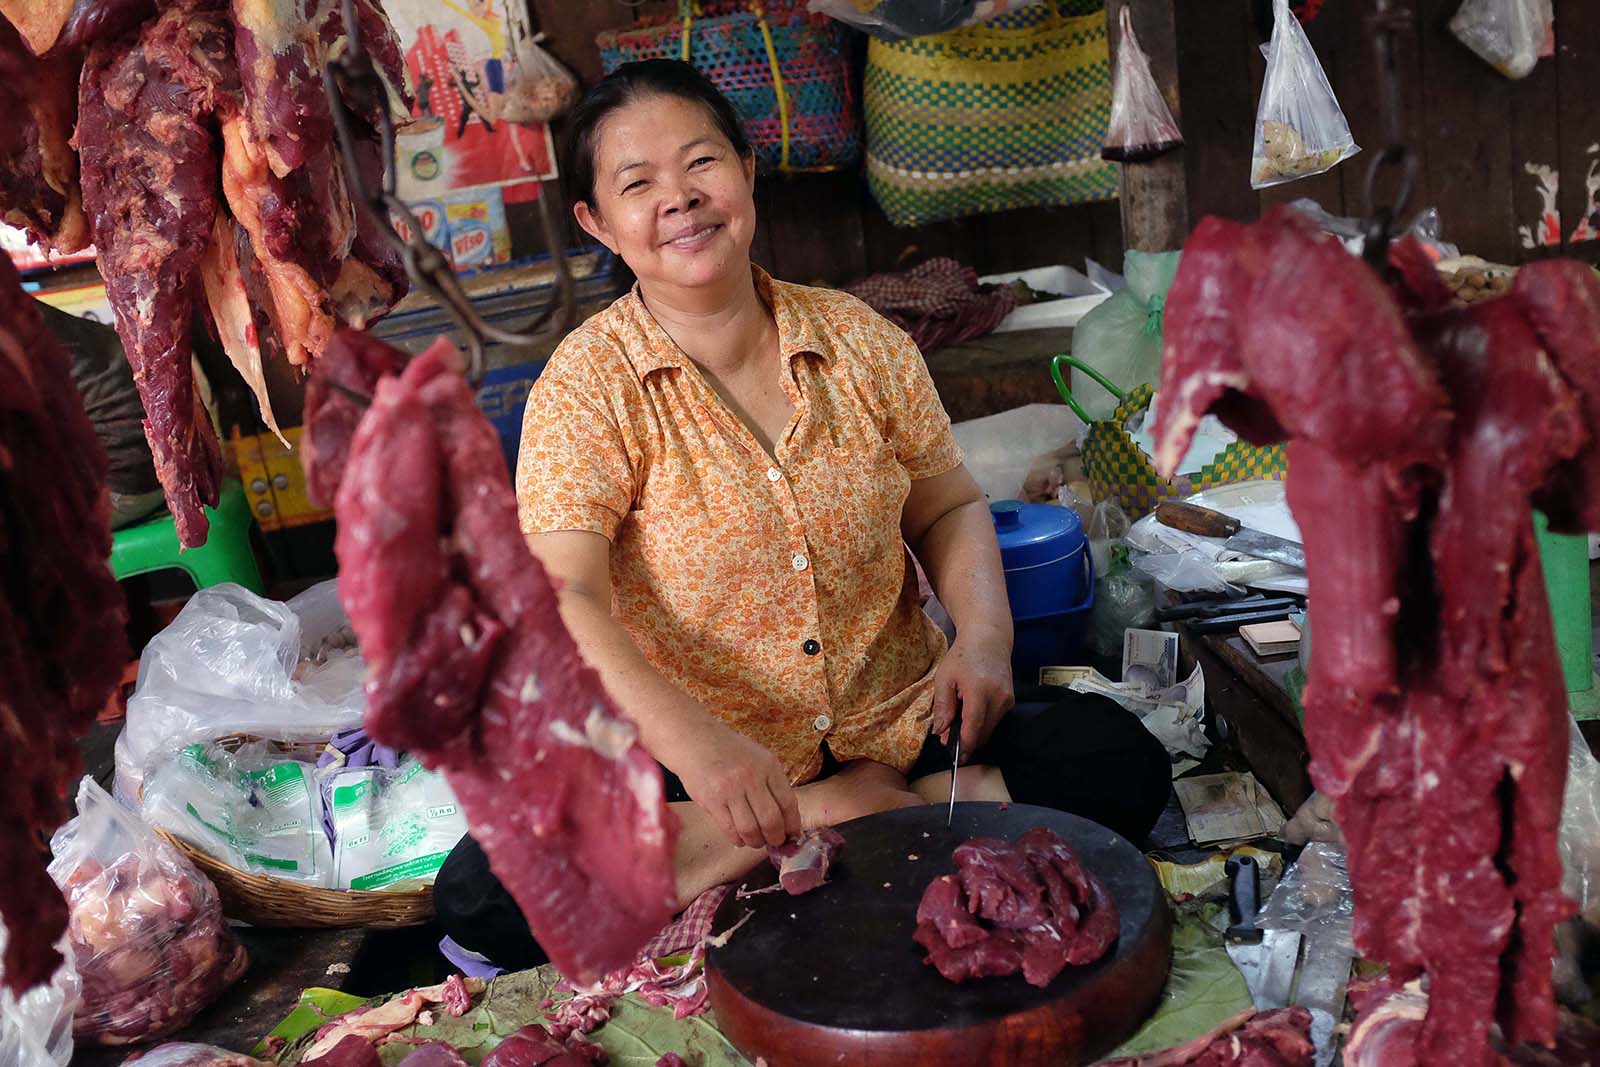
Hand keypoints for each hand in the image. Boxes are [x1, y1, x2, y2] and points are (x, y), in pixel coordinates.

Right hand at [668, 717, 801, 849]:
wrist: (693, 740)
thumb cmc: (728, 751)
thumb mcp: (757, 758)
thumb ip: (771, 783)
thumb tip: (786, 817)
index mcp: (768, 765)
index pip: (788, 802)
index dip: (792, 824)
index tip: (792, 834)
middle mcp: (751, 776)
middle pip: (771, 820)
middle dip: (776, 838)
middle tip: (774, 842)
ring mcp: (730, 788)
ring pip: (750, 829)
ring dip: (756, 841)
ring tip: (755, 841)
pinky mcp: (711, 800)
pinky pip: (729, 829)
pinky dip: (737, 839)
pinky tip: (738, 837)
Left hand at [930, 627, 1014, 757]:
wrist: (988, 639)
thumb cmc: (962, 656)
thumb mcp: (945, 678)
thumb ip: (943, 706)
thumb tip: (941, 731)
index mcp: (979, 691)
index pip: (973, 728)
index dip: (964, 745)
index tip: (954, 757)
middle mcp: (998, 698)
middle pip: (983, 733)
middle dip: (967, 741)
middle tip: (948, 739)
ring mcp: (1007, 700)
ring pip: (990, 729)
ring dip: (975, 732)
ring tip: (958, 722)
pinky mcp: (1010, 701)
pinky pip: (995, 720)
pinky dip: (983, 723)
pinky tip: (971, 712)